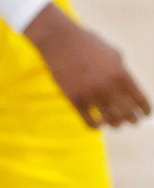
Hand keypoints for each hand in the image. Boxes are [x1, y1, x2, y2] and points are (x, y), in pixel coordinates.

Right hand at [25, 4, 150, 127]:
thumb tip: (128, 92)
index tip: (145, 115)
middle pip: (127, 114)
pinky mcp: (74, 100)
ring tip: (115, 123)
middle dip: (132, 120)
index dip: (145, 111)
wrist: (62, 42)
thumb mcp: (113, 55)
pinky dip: (96, 126)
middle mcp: (108, 86)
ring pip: (110, 121)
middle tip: (132, 122)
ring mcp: (90, 94)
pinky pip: (89, 122)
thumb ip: (123, 72)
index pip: (140, 100)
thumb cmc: (89, 45)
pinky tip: (98, 123)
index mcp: (122, 74)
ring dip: (115, 124)